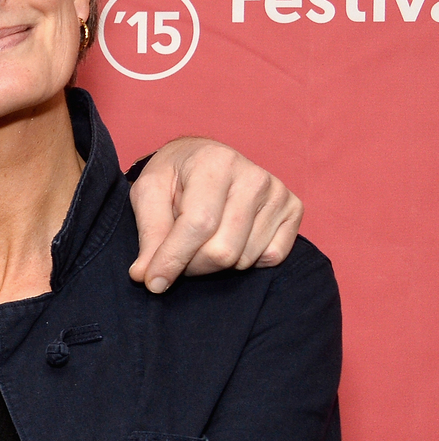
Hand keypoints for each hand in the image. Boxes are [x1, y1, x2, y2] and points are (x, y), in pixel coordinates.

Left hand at [130, 137, 301, 292]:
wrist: (203, 158)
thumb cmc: (173, 177)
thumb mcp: (149, 194)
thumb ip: (149, 234)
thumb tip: (146, 275)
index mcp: (214, 163)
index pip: (198, 225)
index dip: (173, 259)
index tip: (153, 283)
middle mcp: (253, 176)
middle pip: (222, 250)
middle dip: (191, 265)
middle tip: (176, 255)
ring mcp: (278, 193)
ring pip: (244, 258)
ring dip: (214, 263)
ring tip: (201, 240)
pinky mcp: (293, 209)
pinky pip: (271, 257)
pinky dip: (244, 260)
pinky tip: (230, 238)